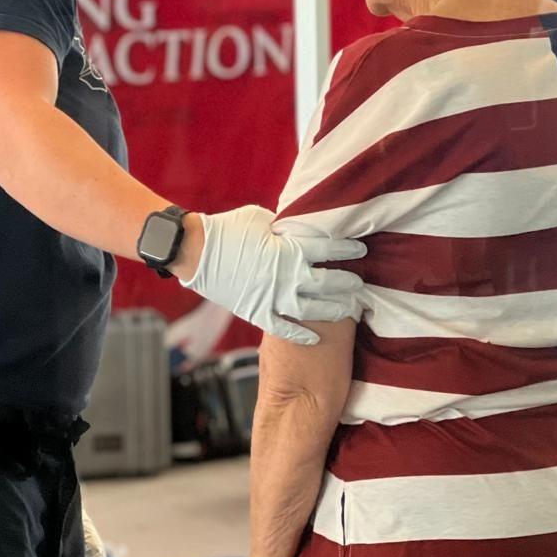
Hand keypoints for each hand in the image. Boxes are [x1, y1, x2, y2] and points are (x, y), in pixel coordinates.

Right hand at [183, 205, 364, 345]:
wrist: (195, 251)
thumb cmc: (228, 228)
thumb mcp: (262, 219)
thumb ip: (285, 226)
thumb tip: (301, 226)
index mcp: (289, 249)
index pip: (329, 249)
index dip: (348, 249)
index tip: (361, 249)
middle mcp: (286, 276)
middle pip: (327, 283)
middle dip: (348, 283)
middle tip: (360, 284)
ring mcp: (272, 297)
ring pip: (312, 309)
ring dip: (334, 310)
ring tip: (350, 309)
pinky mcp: (257, 312)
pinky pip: (283, 329)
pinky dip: (300, 335)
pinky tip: (315, 338)